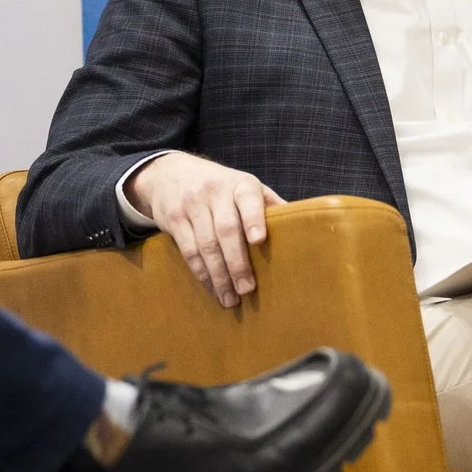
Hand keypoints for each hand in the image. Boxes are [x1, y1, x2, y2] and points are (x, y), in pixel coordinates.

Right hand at [129, 152, 285, 306]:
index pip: (248, 200)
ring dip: (218, 276)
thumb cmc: (219, 186)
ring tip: (230, 299)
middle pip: (226, 230)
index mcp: (240, 184)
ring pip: (205, 245)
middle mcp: (214, 191)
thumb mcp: (244, 186)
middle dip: (237, 263)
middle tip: (247, 289)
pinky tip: (212, 288)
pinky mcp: (173, 219)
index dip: (253, 219)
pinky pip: (188, 250)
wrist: (169, 172)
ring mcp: (191, 204)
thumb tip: (303, 228)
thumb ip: (268, 205)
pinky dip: (201, 273)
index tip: (259, 240)